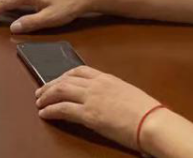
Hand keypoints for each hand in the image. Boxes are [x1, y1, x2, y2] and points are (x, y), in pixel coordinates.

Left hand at [35, 66, 163, 151]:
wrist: (153, 122)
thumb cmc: (148, 112)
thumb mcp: (128, 94)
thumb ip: (113, 92)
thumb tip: (106, 99)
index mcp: (106, 78)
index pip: (78, 71)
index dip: (63, 75)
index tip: (56, 80)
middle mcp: (96, 84)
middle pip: (64, 79)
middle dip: (49, 85)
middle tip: (40, 92)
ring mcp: (91, 98)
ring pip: (60, 91)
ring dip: (46, 97)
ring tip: (39, 103)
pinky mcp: (88, 115)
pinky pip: (62, 109)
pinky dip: (50, 111)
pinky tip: (44, 114)